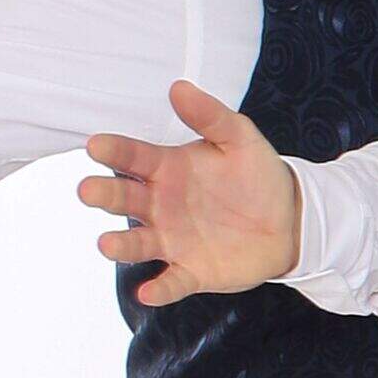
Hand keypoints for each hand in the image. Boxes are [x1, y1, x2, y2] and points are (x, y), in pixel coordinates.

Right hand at [83, 82, 299, 305]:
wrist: (289, 220)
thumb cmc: (256, 175)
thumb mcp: (240, 138)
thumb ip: (210, 116)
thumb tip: (179, 87)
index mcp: (168, 169)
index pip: (134, 158)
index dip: (115, 152)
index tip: (96, 145)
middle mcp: (161, 205)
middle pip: (124, 200)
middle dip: (104, 195)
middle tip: (88, 190)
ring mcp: (172, 240)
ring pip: (138, 244)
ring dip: (121, 246)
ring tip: (107, 244)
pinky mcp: (191, 271)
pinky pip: (171, 282)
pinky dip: (159, 289)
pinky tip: (149, 290)